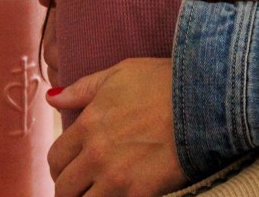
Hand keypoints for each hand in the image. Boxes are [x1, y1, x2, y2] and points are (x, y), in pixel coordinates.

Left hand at [48, 58, 183, 196]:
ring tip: (99, 194)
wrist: (206, 100)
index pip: (56, 159)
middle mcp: (96, 154)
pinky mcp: (140, 194)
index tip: (69, 169)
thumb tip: (52, 99)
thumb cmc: (165, 81)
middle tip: (81, 189)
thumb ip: (82, 89)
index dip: (59, 167)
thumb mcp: (119, 74)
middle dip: (69, 190)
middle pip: (64, 188)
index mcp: (88, 125)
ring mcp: (117, 178)